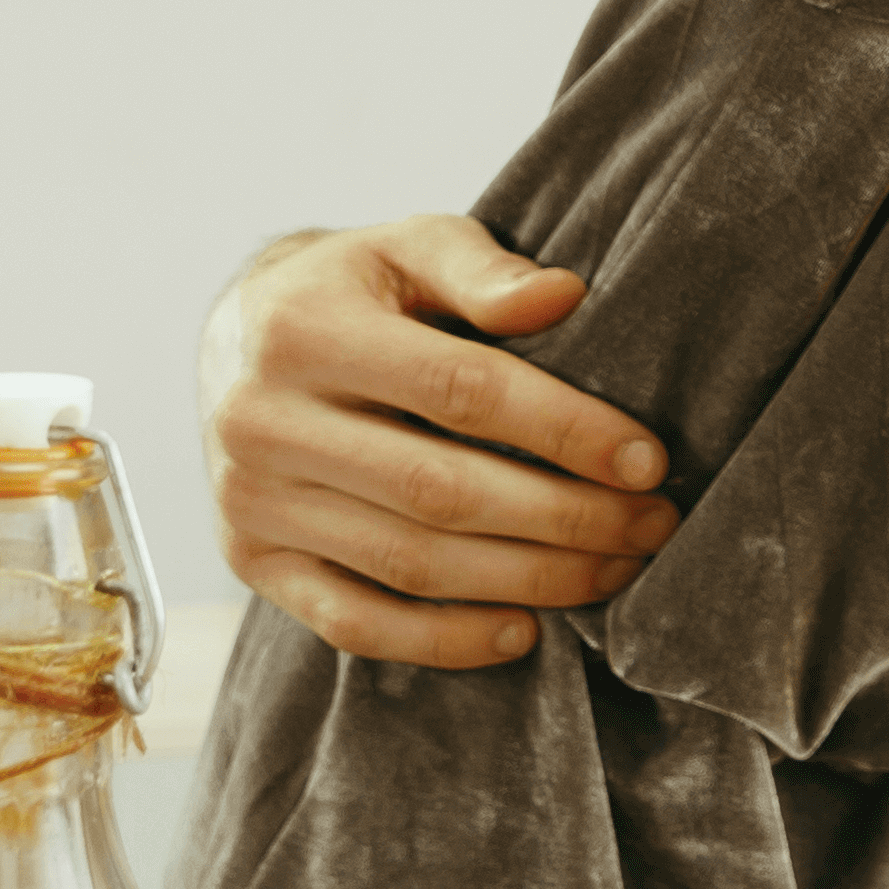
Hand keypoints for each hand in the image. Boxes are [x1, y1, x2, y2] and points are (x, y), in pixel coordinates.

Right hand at [202, 217, 679, 667]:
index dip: (564, 430)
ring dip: (529, 580)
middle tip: (653, 525)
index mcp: (303, 331)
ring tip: (616, 571)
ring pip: (410, 564)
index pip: (459, 391)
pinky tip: (525, 631)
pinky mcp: (250, 562)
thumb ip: (482, 268)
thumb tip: (564, 294)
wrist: (236, 341)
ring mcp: (249, 502)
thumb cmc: (354, 289)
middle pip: (440, 491)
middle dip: (567, 518)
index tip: (648, 460)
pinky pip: (355, 623)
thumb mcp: (408, 246)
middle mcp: (261, 422)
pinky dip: (444, 641)